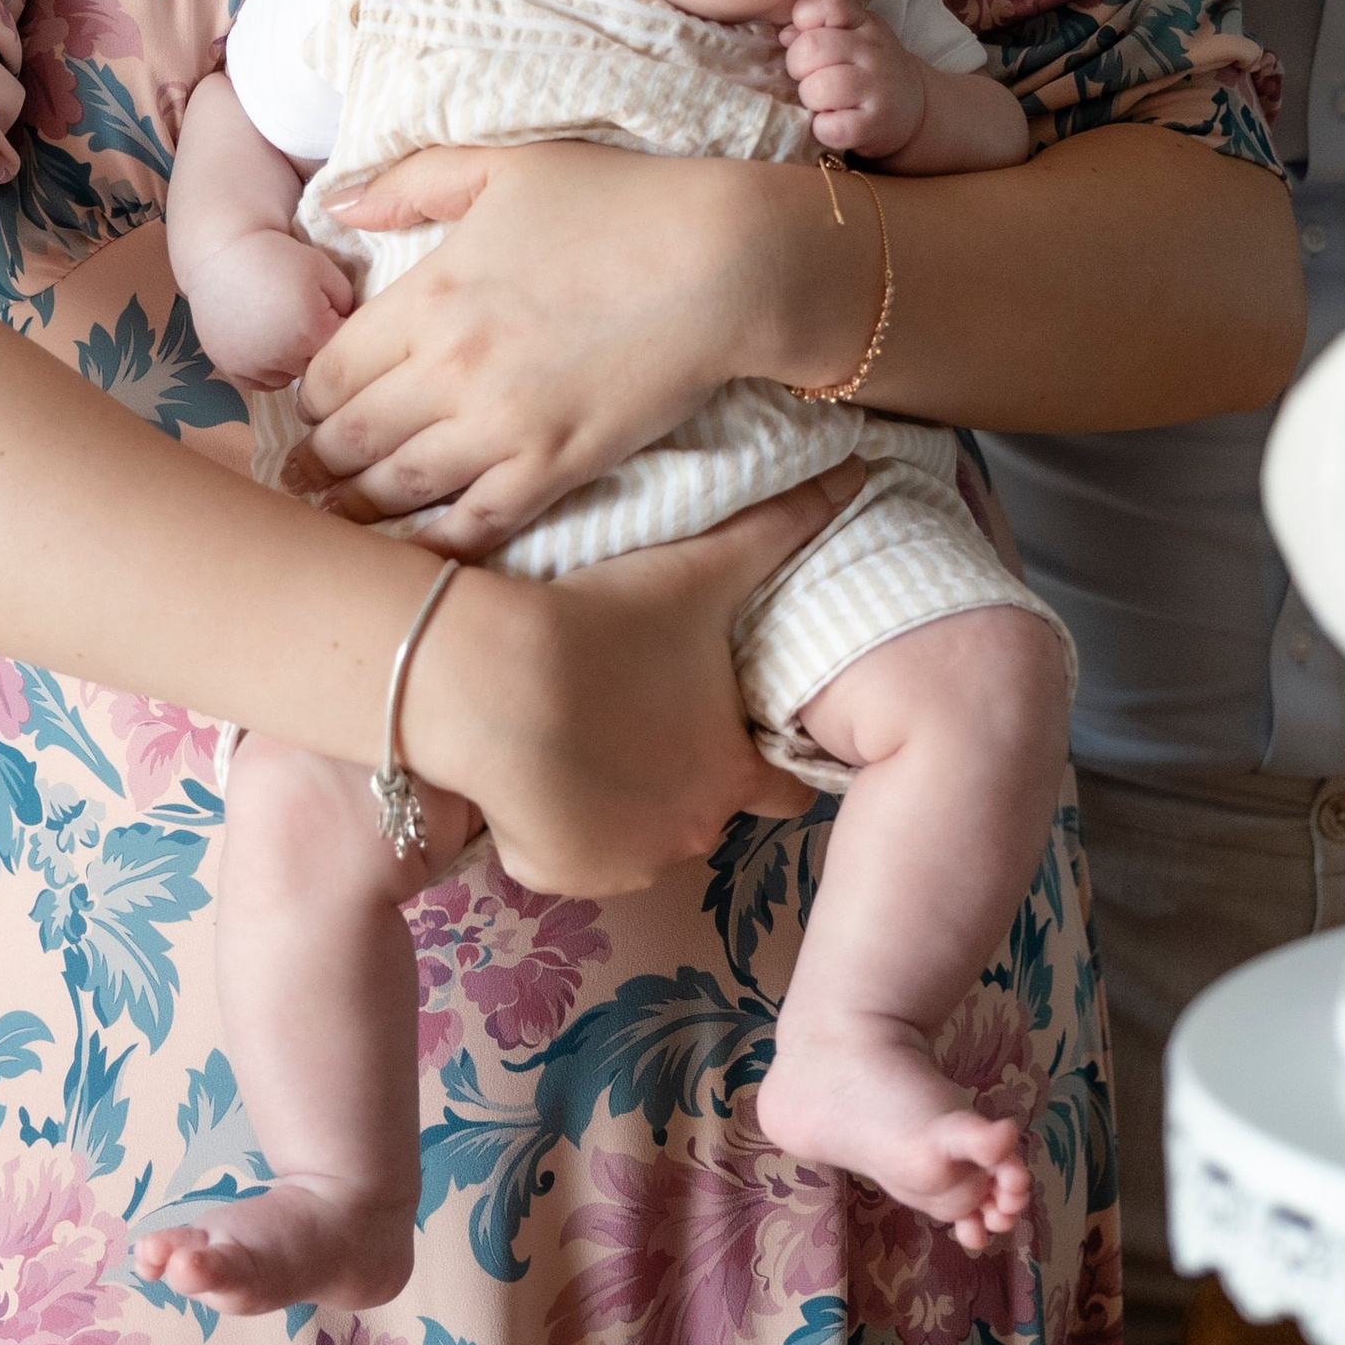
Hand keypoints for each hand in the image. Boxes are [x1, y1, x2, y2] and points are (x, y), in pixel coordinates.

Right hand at [185, 234, 354, 388]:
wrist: (222, 253)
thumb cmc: (276, 256)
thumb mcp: (325, 270)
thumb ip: (350, 303)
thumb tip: (356, 328)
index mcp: (312, 334)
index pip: (348, 350)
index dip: (345, 330)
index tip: (334, 313)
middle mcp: (283, 358)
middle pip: (319, 369)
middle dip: (320, 347)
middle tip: (307, 317)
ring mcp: (254, 367)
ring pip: (293, 378)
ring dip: (295, 361)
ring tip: (285, 327)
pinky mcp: (232, 371)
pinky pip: (265, 383)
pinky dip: (270, 368)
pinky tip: (268, 340)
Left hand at [283, 139, 830, 551]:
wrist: (725, 262)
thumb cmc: (621, 203)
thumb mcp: (507, 166)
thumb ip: (413, 181)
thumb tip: (341, 202)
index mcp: (427, 299)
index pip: (329, 371)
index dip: (309, 398)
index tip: (309, 412)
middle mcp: (449, 372)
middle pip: (350, 439)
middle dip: (316, 465)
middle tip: (300, 482)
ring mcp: (501, 428)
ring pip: (397, 490)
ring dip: (355, 511)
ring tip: (335, 523)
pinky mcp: (555, 468)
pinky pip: (472, 526)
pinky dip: (431, 548)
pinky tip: (409, 558)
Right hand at [406, 468, 862, 890]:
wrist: (489, 682)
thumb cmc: (603, 624)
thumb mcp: (702, 568)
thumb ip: (783, 525)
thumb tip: (855, 469)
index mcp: (732, 773)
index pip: (781, 790)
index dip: (761, 758)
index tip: (730, 729)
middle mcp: (689, 834)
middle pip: (699, 811)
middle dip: (681, 776)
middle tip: (637, 716)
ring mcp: (620, 864)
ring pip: (631, 836)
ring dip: (617, 802)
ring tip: (579, 733)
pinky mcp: (552, 875)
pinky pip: (562, 852)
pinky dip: (552, 821)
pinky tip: (533, 765)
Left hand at [780, 0, 928, 160]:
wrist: (915, 108)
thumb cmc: (868, 69)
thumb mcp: (852, 37)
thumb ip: (818, 29)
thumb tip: (785, 35)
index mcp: (863, 23)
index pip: (828, 2)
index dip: (804, 18)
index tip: (808, 36)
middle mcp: (873, 51)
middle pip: (811, 47)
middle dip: (797, 66)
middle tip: (809, 76)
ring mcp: (877, 88)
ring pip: (817, 88)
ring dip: (809, 99)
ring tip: (822, 101)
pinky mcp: (875, 124)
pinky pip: (830, 127)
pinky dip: (822, 129)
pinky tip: (832, 122)